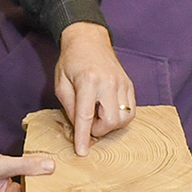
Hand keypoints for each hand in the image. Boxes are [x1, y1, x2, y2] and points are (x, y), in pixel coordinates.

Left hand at [55, 22, 135, 154]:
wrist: (88, 39)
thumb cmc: (71, 61)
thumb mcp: (61, 83)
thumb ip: (70, 107)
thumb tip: (79, 128)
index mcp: (88, 81)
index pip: (86, 116)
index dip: (83, 137)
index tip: (81, 152)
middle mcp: (109, 82)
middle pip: (111, 121)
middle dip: (99, 130)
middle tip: (87, 122)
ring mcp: (122, 83)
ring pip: (125, 118)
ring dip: (110, 124)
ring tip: (97, 115)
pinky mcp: (129, 85)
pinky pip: (131, 110)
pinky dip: (119, 117)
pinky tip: (107, 110)